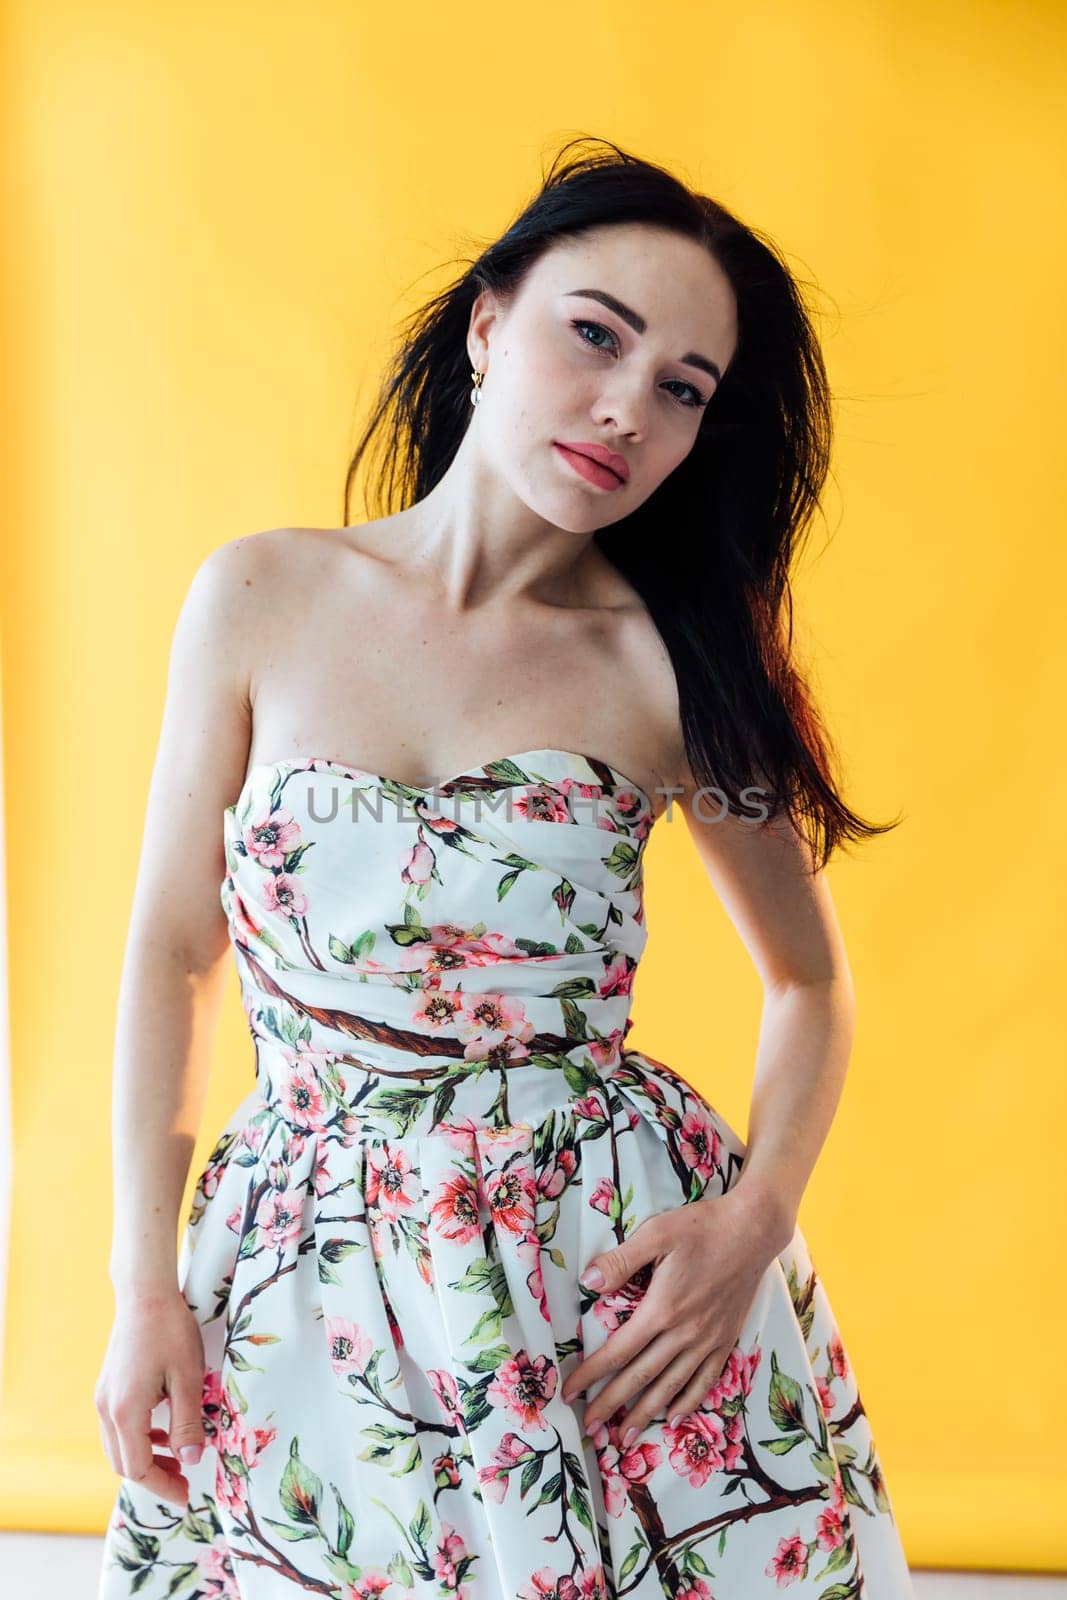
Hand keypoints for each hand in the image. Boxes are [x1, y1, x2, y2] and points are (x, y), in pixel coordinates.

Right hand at [94, 1286, 207, 1507]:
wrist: (145, 1294)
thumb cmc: (170, 1331)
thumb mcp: (187, 1378)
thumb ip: (188, 1423)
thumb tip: (191, 1460)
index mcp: (126, 1412)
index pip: (138, 1469)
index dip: (162, 1486)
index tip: (187, 1494)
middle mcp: (107, 1410)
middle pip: (123, 1463)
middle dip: (153, 1477)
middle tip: (184, 1481)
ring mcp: (104, 1398)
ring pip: (118, 1447)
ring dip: (145, 1459)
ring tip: (177, 1459)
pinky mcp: (108, 1388)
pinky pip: (118, 1427)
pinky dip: (138, 1439)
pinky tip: (163, 1431)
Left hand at [560, 1185, 783, 1448]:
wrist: (754, 1229)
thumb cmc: (702, 1227)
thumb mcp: (656, 1234)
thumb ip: (621, 1261)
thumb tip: (588, 1282)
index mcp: (662, 1309)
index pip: (618, 1351)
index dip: (591, 1375)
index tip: (570, 1393)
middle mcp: (684, 1333)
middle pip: (640, 1377)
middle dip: (612, 1404)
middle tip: (590, 1428)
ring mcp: (708, 1340)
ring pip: (671, 1386)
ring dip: (646, 1413)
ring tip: (626, 1437)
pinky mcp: (726, 1339)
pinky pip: (705, 1380)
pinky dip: (688, 1402)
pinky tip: (674, 1416)